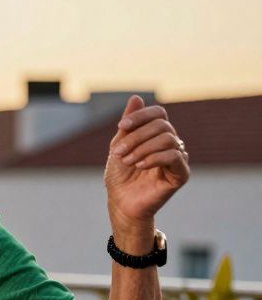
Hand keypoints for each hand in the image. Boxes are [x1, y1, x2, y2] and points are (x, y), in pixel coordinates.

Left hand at [104, 95, 189, 226]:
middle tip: (118, 152)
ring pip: (168, 138)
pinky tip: (140, 166)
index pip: (158, 113)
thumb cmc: (119, 176)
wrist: (121, 202)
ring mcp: (177, 158)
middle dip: (136, 137)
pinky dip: (155, 158)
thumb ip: (129, 124)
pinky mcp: (181, 174)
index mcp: (156, 135)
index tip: (121, 126)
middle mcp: (170, 144)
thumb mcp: (119, 146)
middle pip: (161, 125)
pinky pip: (175, 156)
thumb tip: (136, 97)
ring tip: (128, 161)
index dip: (141, 115)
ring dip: (143, 148)